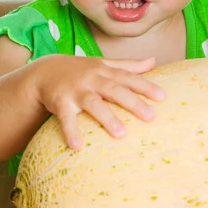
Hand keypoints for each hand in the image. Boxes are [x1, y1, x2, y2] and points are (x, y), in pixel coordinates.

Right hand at [30, 55, 165, 149]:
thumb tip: (153, 61)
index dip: (145, 86)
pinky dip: (70, 131)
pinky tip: (77, 146)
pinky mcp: (60, 103)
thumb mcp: (103, 64)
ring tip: (121, 134)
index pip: (128, 78)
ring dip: (106, 118)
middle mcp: (92, 79)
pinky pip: (65, 119)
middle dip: (132, 102)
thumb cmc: (81, 70)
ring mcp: (75, 91)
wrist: (44, 71)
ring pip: (93, 103)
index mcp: (105, 71)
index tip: (162, 96)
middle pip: (114, 90)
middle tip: (150, 116)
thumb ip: (128, 65)